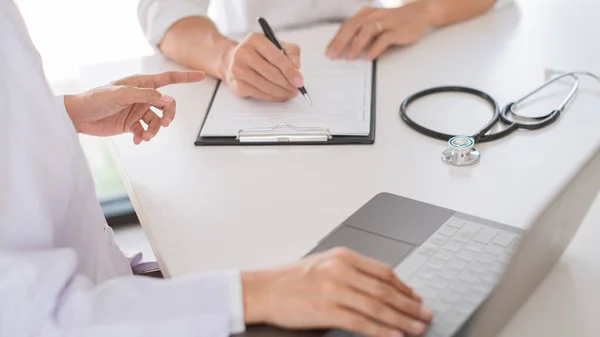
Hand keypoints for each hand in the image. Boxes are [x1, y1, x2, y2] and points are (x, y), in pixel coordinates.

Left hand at [64, 71, 203, 143]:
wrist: (78, 116)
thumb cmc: (96, 98)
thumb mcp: (122, 94)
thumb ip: (147, 96)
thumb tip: (169, 101)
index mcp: (141, 83)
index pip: (168, 79)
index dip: (185, 77)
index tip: (201, 75)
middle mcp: (142, 96)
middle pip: (167, 105)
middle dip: (169, 115)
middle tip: (165, 124)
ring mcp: (137, 110)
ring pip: (157, 121)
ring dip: (154, 130)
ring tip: (145, 136)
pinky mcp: (131, 124)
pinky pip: (145, 130)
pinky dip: (143, 136)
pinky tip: (136, 139)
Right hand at [221, 33, 302, 101]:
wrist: (230, 59)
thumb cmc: (256, 52)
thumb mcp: (275, 44)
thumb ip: (290, 51)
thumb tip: (297, 67)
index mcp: (255, 39)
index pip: (276, 57)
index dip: (290, 71)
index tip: (300, 81)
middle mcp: (243, 53)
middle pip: (271, 73)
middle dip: (287, 84)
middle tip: (297, 89)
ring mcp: (238, 69)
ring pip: (266, 86)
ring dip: (281, 92)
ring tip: (290, 93)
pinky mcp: (237, 84)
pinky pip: (259, 94)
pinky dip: (272, 97)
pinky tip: (280, 96)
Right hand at [242, 247, 432, 336]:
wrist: (262, 290)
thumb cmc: (290, 279)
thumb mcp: (324, 265)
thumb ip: (351, 271)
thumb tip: (380, 286)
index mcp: (343, 256)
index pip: (384, 271)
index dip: (404, 287)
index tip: (416, 298)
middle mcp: (341, 270)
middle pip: (385, 289)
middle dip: (409, 305)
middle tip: (425, 314)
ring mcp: (334, 290)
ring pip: (378, 306)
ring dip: (402, 320)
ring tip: (417, 328)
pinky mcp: (327, 310)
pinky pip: (361, 322)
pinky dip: (381, 331)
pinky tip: (394, 336)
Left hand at [326, 3, 433, 60]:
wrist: (419, 13)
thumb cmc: (393, 21)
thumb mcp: (375, 23)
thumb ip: (362, 33)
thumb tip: (345, 49)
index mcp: (365, 14)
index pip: (346, 26)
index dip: (336, 39)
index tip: (328, 51)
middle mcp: (373, 16)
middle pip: (353, 27)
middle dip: (341, 42)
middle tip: (332, 56)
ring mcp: (386, 22)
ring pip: (366, 31)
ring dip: (356, 45)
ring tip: (348, 58)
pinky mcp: (397, 30)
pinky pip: (384, 39)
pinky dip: (375, 49)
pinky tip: (368, 57)